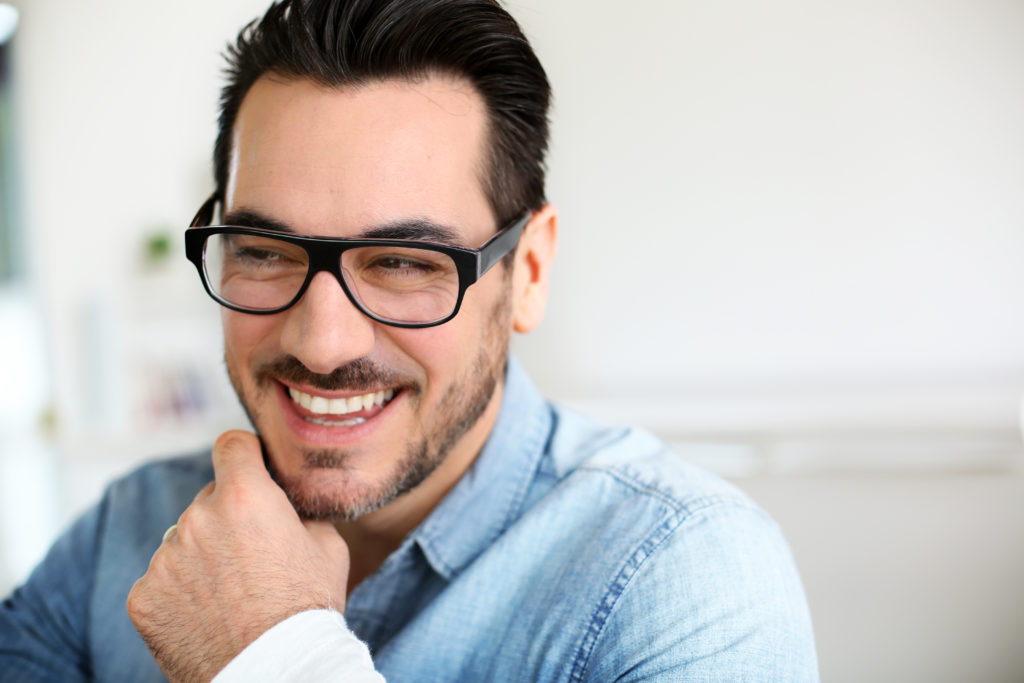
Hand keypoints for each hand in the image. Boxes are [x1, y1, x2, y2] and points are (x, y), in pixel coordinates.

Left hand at [127, 430, 349, 681]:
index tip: (249, 467)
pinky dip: (179, 593)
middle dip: (227, 517)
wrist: (275, 672)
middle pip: (208, 499)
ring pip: (183, 541)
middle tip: (252, 555)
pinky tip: (207, 615)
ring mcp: (165, 558)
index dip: (243, 455)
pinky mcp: (143, 596)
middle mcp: (198, 518)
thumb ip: (298, 510)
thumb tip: (286, 501)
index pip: (231, 445)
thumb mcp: (327, 544)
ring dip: (201, 556)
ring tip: (230, 594)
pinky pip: (160, 581)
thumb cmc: (308, 609)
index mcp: (246, 496)